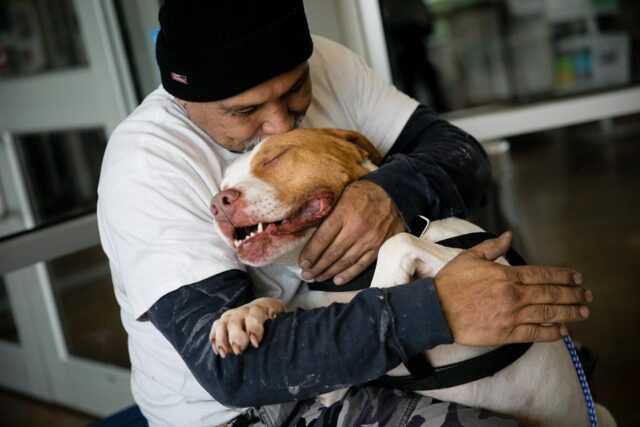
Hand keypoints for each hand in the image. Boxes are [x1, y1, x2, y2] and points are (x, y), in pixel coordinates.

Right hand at [210, 297, 285, 356]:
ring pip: (222, 323)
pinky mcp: (224, 321)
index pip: (254, 315)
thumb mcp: (282, 319)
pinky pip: (215, 328)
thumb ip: (281, 325)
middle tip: (238, 351)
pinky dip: (215, 339)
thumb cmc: (276, 319)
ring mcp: (232, 314)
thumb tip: (281, 333)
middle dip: (235, 336)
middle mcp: (244, 310)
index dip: (253, 328)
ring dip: (222, 339)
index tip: (255, 343)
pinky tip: (218, 351)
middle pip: (235, 320)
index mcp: (261, 308)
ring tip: (225, 354)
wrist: (266, 309)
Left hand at [299, 180, 404, 284]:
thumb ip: (328, 211)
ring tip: (316, 278)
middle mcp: (356, 229)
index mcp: (344, 213)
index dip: (310, 253)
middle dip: (316, 266)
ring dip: (328, 272)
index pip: (322, 238)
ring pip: (345, 261)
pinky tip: (337, 280)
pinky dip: (348, 274)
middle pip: (332, 253)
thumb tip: (307, 228)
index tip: (302, 262)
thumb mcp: (342, 194)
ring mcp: (369, 240)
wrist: (393, 195)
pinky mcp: (379, 248)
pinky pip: (361, 265)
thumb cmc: (363, 193)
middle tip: (306, 275)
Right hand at [434, 232, 592, 345]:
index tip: (577, 278)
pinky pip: (534, 334)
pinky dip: (551, 332)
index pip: (542, 275)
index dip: (563, 276)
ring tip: (583, 312)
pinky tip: (562, 332)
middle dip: (573, 294)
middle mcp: (514, 296)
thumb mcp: (469, 257)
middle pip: (551, 294)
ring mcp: (511, 316)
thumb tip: (508, 236)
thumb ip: (491, 248)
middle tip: (587, 295)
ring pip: (548, 314)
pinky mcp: (506, 334)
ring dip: (569, 313)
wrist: (435, 310)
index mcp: (506, 275)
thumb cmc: (450, 283)